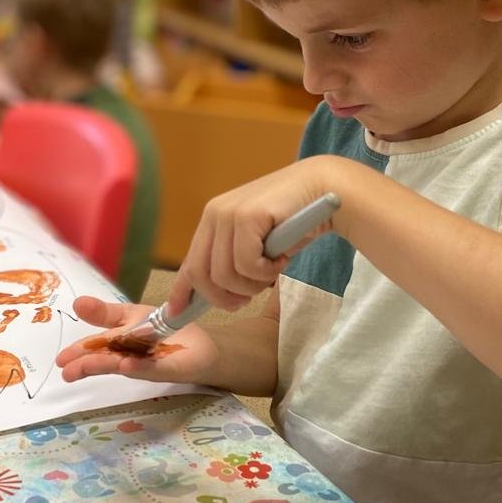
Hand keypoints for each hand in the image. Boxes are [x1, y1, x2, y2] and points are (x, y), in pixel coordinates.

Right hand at [56, 296, 219, 385]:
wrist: (202, 345)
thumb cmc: (164, 329)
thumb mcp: (131, 315)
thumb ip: (104, 313)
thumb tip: (76, 303)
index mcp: (119, 342)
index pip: (96, 347)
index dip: (79, 353)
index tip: (61, 360)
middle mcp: (129, 355)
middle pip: (105, 359)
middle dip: (86, 364)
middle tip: (66, 372)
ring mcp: (147, 363)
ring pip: (122, 364)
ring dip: (105, 366)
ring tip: (84, 368)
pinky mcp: (167, 368)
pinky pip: (150, 368)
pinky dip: (137, 368)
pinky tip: (125, 366)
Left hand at [170, 158, 337, 311]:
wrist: (324, 188)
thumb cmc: (294, 221)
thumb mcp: (257, 246)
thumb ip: (233, 262)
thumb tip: (214, 294)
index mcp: (212, 221)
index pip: (189, 263)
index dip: (181, 292)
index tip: (176, 314)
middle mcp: (214, 214)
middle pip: (201, 275)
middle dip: (224, 297)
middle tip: (248, 298)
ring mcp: (228, 213)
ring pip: (225, 275)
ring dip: (253, 284)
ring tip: (272, 270)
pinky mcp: (247, 215)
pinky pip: (247, 264)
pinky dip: (266, 272)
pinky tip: (281, 258)